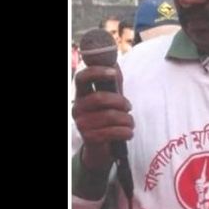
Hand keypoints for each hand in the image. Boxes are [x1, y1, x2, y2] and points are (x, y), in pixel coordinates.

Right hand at [71, 65, 133, 198]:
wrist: (100, 147)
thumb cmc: (106, 118)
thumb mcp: (110, 98)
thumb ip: (113, 82)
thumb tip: (114, 61)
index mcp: (81, 94)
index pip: (82, 77)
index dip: (97, 72)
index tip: (113, 73)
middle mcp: (77, 107)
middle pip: (99, 98)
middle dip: (120, 101)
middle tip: (129, 107)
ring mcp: (81, 123)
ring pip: (109, 116)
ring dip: (127, 119)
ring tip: (131, 123)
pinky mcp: (89, 138)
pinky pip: (111, 132)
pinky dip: (125, 132)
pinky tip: (129, 133)